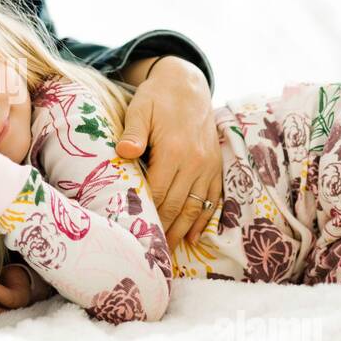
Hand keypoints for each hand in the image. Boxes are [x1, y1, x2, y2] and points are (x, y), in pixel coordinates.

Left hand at [114, 57, 222, 253]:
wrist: (187, 83)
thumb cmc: (157, 97)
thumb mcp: (140, 108)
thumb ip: (134, 132)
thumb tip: (124, 152)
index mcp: (175, 150)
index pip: (159, 193)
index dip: (149, 217)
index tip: (138, 238)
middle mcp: (195, 162)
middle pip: (178, 206)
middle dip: (165, 233)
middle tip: (152, 257)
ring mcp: (208, 164)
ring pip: (195, 206)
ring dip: (183, 231)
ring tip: (171, 254)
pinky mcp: (215, 164)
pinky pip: (212, 197)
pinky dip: (204, 219)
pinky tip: (195, 237)